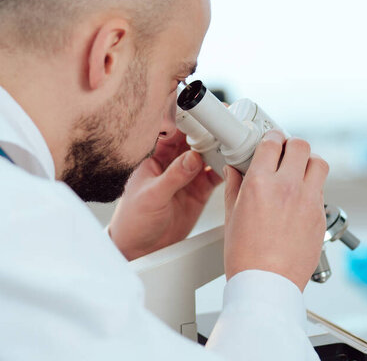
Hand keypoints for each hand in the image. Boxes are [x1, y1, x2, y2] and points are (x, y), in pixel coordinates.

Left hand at [109, 130, 222, 260]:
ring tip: (233, 144)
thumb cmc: (132, 220)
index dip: (188, 123)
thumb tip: (192, 158)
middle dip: (209, 133)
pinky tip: (233, 164)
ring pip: (207, 156)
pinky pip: (214, 175)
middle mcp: (172, 164)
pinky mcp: (198, 192)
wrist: (139, 249)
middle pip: (194, 141)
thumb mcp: (152, 196)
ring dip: (219, 150)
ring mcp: (186, 177)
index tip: (204, 117)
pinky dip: (225, 169)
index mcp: (154, 158)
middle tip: (224, 129)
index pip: (173, 134)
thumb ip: (173, 177)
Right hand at [223, 130, 328, 290]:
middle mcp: (287, 188)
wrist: (266, 283)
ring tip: (298, 171)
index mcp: (259, 184)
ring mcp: (308, 202)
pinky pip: (321, 190)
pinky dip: (312, 187)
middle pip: (301, 145)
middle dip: (291, 145)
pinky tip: (299, 198)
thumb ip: (234, 186)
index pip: (272, 142)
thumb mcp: (231, 216)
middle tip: (284, 153)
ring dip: (308, 162)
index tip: (269, 141)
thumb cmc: (245, 255)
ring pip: (319, 163)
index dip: (270, 138)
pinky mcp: (320, 217)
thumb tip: (234, 171)